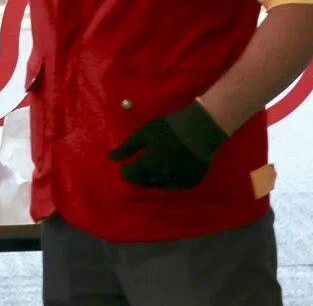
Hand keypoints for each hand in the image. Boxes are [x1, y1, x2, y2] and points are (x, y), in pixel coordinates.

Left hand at [108, 100, 228, 189]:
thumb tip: (110, 158)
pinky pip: (173, 186)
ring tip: (153, 165)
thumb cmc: (170, 127)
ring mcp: (178, 183)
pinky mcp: (190, 183)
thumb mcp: (145, 133)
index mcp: (149, 166)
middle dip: (138, 175)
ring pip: (158, 186)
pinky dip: (167, 179)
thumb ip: (127, 148)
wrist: (202, 128)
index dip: (126, 171)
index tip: (126, 164)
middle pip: (143, 183)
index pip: (130, 176)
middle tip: (138, 164)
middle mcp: (162, 178)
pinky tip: (168, 167)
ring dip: (152, 178)